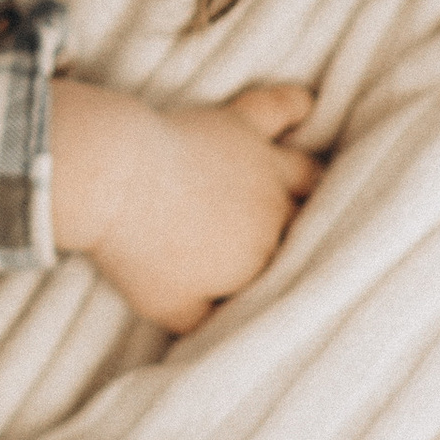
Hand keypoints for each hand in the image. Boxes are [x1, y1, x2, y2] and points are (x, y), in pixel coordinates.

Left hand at [50, 77, 319, 330]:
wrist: (114, 181)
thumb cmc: (138, 250)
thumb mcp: (170, 308)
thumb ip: (208, 325)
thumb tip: (228, 333)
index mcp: (263, 260)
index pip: (298, 270)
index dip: (298, 273)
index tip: (299, 275)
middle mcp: (275, 211)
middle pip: (311, 223)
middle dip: (316, 232)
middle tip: (314, 234)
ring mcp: (260, 163)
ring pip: (310, 174)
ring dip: (318, 183)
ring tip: (325, 188)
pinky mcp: (238, 123)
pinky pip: (281, 107)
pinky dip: (297, 106)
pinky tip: (307, 109)